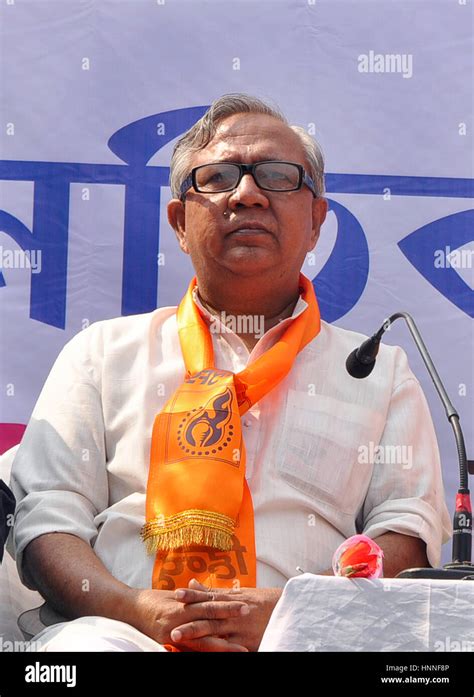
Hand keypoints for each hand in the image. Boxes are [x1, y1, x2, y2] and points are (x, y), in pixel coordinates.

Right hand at [126, 587, 250, 651]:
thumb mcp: (173, 596)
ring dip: (222, 644)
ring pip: (202, 638)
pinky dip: (203, 653)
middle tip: (248, 618)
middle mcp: (179, 617)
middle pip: (209, 619)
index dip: (227, 605)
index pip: (209, 603)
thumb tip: (209, 594)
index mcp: (183, 603)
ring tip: (240, 649)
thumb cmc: (152, 601)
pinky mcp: (166, 643)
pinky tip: (215, 656)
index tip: (245, 604)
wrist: (128, 609)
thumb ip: (191, 597)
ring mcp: (173, 632)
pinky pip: (188, 649)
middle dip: (229, 620)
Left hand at [170, 579, 281, 651]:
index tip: (177, 594)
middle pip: (209, 618)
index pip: (208, 597)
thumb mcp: (237, 592)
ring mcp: (241, 629)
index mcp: (230, 599)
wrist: (285, 610)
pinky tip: (205, 652)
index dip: (193, 596)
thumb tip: (192, 583)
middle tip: (172, 628)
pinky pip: (230, 648)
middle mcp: (234, 613)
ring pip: (216, 634)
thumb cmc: (259, 601)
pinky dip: (218, 650)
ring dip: (197, 638)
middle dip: (190, 623)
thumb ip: (213, 591)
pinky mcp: (248, 643)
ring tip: (180, 640)